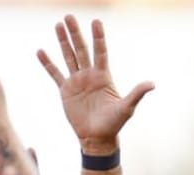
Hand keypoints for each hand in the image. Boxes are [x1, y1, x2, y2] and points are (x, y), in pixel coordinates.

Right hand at [37, 15, 154, 153]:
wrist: (97, 138)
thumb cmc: (114, 123)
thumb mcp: (127, 108)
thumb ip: (136, 94)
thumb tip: (152, 84)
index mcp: (103, 76)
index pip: (100, 51)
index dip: (98, 37)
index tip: (96, 21)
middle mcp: (89, 75)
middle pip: (81, 49)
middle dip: (75, 33)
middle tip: (68, 16)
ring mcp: (77, 81)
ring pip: (68, 56)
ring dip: (63, 41)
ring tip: (58, 25)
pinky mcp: (66, 91)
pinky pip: (55, 74)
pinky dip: (48, 63)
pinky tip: (40, 51)